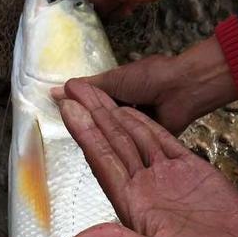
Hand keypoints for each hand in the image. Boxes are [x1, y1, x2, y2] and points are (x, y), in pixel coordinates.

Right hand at [53, 37, 237, 135]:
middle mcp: (127, 115)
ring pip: (115, 141)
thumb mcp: (114, 79)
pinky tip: (106, 158)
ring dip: (105, 142)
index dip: (81, 114)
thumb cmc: (149, 78)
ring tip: (87, 148)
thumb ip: (87, 88)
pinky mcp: (149, 148)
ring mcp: (137, 132)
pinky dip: (121, 152)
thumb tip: (56, 91)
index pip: (94, 109)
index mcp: (118, 95)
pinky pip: (130, 151)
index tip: (64, 117)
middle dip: (92, 130)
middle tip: (74, 134)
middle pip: (103, 127)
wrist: (182, 89)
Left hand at [59, 83, 237, 236]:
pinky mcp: (193, 171)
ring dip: (115, 114)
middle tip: (74, 86)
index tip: (67, 108)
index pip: (102, 164)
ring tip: (95, 89)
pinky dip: (146, 124)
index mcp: (132, 209)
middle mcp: (145, 190)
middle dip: (93, 116)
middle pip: (113, 145)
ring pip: (135, 139)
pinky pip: (164, 141)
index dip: (84, 136)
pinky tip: (129, 110)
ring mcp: (168, 179)